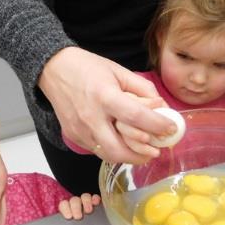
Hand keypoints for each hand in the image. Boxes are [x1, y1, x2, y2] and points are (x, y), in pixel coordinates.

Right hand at [39, 47, 176, 163]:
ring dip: (128, 157)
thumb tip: (162, 106)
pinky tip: (122, 144)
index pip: (136, 117)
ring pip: (108, 155)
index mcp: (104, 96)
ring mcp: (80, 130)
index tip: (171, 129)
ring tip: (142, 152)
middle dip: (141, 155)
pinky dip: (113, 150)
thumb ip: (142, 89)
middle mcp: (91, 117)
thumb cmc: (88, 68)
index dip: (157, 125)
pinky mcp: (74, 136)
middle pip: (119, 149)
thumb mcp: (119, 71)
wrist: (53, 70)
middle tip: (155, 151)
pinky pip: (97, 150)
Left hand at [59, 193, 101, 219]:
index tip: (69, 217)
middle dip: (76, 208)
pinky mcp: (96, 202)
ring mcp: (86, 202)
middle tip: (78, 217)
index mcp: (67, 210)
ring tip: (88, 211)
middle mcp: (77, 204)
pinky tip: (96, 203)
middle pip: (75, 200)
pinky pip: (95, 197)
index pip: (64, 204)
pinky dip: (95, 199)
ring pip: (85, 197)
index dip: (65, 208)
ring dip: (86, 203)